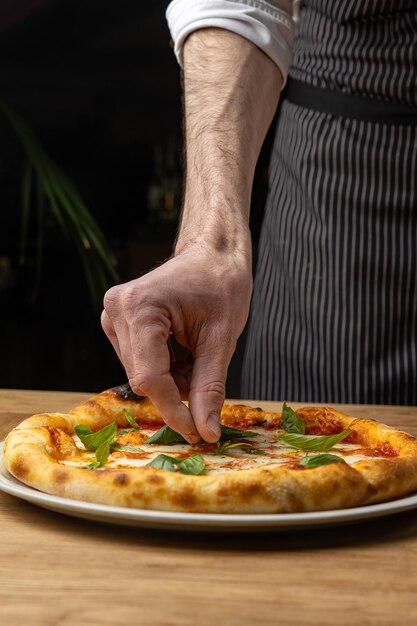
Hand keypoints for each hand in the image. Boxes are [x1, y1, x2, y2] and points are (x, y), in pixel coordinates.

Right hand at [101, 244, 251, 442]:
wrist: (212, 253)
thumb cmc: (221, 285)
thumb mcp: (221, 340)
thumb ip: (209, 389)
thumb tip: (205, 432)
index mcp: (140, 307)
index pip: (149, 377)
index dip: (173, 410)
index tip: (197, 433)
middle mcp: (117, 309)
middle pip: (143, 377)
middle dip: (176, 391)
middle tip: (206, 384)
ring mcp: (113, 314)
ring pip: (140, 373)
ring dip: (172, 380)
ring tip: (197, 358)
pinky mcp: (117, 321)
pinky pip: (138, 361)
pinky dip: (165, 368)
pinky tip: (184, 353)